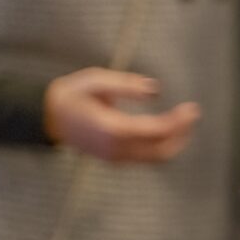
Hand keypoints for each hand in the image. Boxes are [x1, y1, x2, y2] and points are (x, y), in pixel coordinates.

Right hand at [43, 69, 199, 162]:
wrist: (47, 117)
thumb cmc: (72, 95)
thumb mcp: (95, 80)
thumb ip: (125, 85)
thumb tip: (154, 89)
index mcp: (110, 128)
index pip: (154, 132)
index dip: (177, 122)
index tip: (192, 109)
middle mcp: (114, 148)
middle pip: (160, 150)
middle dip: (181, 134)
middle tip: (192, 114)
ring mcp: (114, 157)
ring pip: (155, 157)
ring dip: (174, 141)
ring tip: (184, 120)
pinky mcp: (114, 158)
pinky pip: (145, 157)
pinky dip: (162, 145)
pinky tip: (169, 129)